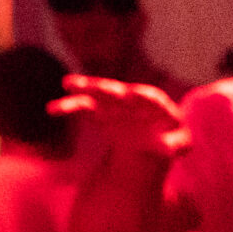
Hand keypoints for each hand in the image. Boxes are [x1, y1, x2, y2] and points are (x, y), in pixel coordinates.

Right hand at [51, 75, 189, 158]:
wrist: (149, 136)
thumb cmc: (169, 137)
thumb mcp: (180, 144)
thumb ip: (178, 145)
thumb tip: (164, 148)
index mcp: (156, 105)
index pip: (150, 98)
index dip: (142, 97)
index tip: (133, 96)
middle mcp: (133, 98)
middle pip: (119, 91)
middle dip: (107, 89)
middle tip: (97, 87)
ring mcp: (114, 102)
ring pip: (97, 93)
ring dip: (84, 88)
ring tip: (67, 83)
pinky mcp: (99, 109)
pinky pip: (82, 106)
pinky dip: (68, 106)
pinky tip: (52, 109)